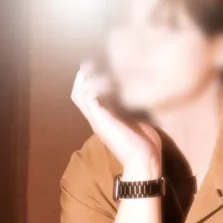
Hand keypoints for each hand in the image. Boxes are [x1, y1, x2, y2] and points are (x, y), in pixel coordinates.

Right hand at [71, 60, 161, 176]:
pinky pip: (89, 96)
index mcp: (103, 120)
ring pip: (79, 93)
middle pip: (78, 93)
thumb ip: (134, 109)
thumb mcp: (138, 121)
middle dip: (84, 76)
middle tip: (93, 61)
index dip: (90, 81)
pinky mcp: (100, 119)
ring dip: (87, 78)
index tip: (99, 65)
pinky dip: (95, 84)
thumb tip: (142, 95)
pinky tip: (107, 77)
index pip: (88, 97)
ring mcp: (97, 120)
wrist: (143, 160)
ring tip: (96, 65)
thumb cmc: (145, 145)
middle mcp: (96, 119)